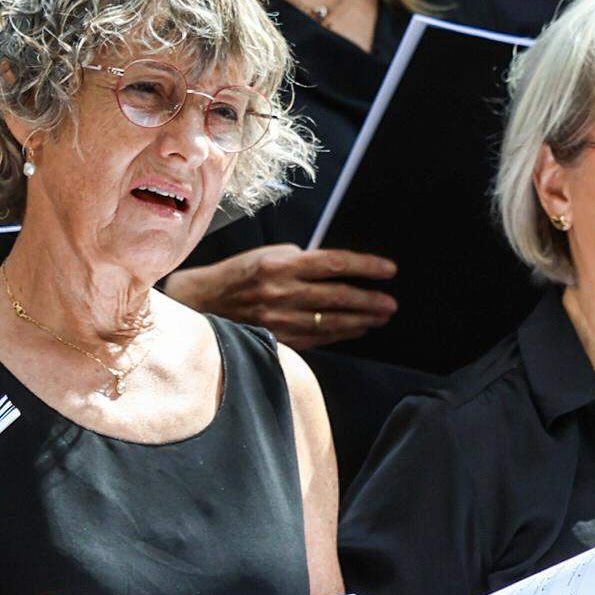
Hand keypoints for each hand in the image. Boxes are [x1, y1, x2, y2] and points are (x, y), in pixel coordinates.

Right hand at [180, 245, 396, 352]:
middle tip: (391, 303)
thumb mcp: (268, 255)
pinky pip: (318, 338)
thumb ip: (301, 261)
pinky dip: (341, 334)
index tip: (389, 270)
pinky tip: (356, 330)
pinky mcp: (278, 339)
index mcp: (280, 265)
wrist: (203, 303)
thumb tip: (337, 269)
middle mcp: (281, 293)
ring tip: (380, 317)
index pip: (334, 263)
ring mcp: (280, 319)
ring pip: (331, 321)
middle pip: (338, 296)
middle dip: (370, 300)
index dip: (366, 266)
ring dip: (361, 320)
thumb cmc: (238, 274)